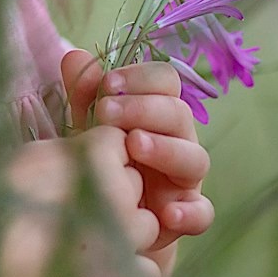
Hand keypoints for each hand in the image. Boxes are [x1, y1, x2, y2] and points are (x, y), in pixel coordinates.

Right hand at [0, 127, 161, 276]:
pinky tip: (102, 274)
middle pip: (136, 184)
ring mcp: (123, 231)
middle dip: (116, 197)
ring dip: (127, 233)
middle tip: (79, 214)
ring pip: (148, 225)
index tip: (79, 176)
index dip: (104, 161)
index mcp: (94, 152)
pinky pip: (148, 269)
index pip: (122, 144)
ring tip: (86, 244)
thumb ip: (72, 153)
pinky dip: (131, 274)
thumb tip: (89, 152)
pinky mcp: (123, 272)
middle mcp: (117, 187)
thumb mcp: (33, 157)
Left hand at [61, 49, 213, 254]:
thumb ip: (84, 93)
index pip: (165, 80)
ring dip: (166, 149)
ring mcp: (186, 178)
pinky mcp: (187, 215)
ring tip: (133, 145)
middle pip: (179, 113)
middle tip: (105, 112)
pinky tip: (165, 213)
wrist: (104, 219)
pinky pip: (202, 212)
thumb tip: (75, 57)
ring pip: (195, 158)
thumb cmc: (101, 160)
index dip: (140, 77)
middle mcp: (179, 139)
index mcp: (158, 111)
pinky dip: (190, 212)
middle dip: (143, 108)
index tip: (106, 84)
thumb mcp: (88, 125)